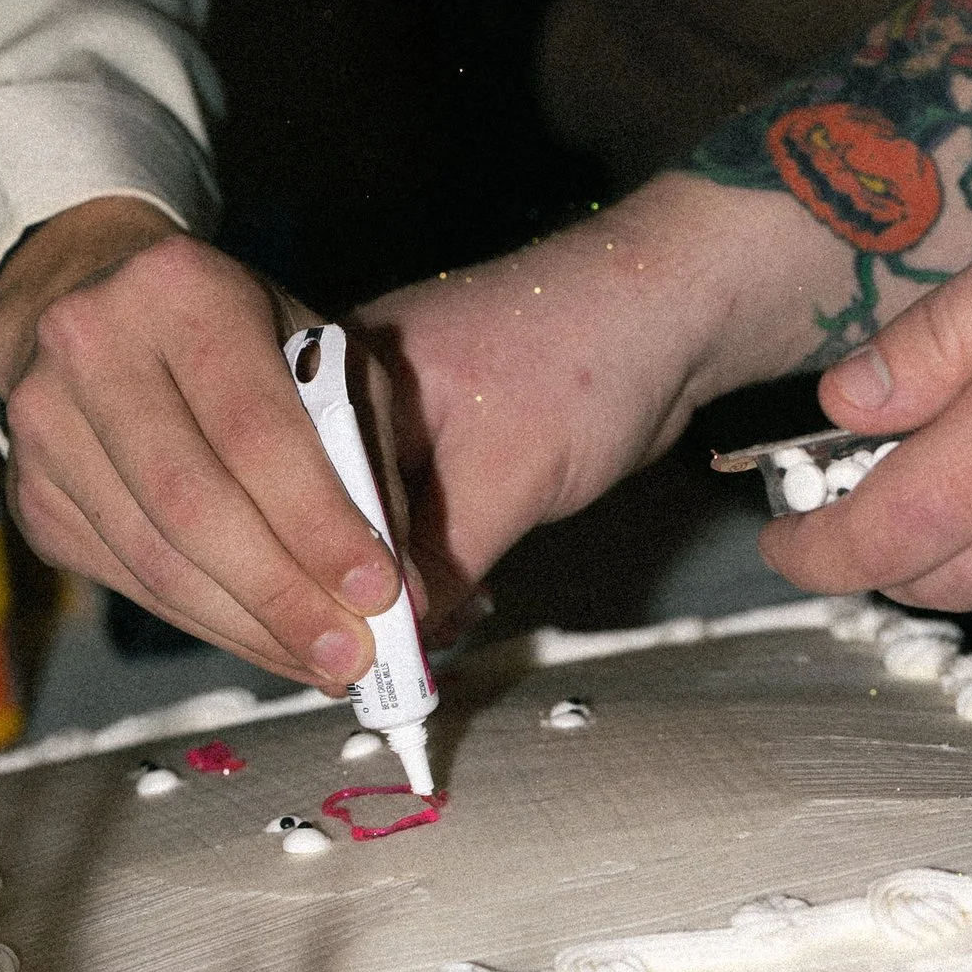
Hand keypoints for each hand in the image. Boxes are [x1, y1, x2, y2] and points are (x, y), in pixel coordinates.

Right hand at [0, 199, 410, 686]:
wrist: (99, 301)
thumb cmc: (238, 334)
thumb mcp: (314, 350)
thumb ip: (361, 451)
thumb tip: (399, 585)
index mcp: (180, 290)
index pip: (254, 429)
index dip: (318, 520)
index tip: (379, 592)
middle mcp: (92, 347)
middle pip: (193, 505)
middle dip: (282, 595)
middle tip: (352, 655)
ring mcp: (44, 424)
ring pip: (155, 559)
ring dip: (247, 626)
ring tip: (320, 661)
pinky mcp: (30, 493)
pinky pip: (127, 580)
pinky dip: (204, 622)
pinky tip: (262, 639)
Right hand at [361, 173, 829, 625]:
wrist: (670, 314)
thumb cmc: (588, 354)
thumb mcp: (506, 474)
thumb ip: (443, 560)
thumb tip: (397, 636)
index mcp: (337, 377)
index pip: (301, 501)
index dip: (325, 582)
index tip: (355, 650)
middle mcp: (350, 399)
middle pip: (323, 520)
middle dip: (361, 594)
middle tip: (396, 657)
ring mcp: (393, 424)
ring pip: (369, 531)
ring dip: (403, 589)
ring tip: (440, 633)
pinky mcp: (438, 451)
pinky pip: (412, 526)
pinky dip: (432, 570)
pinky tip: (462, 601)